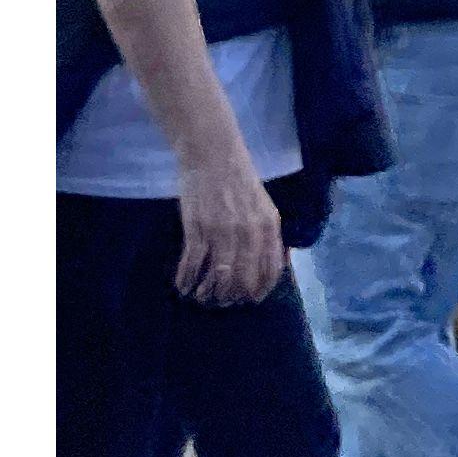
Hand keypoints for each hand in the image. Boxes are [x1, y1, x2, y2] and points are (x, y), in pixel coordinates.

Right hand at [173, 152, 285, 307]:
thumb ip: (268, 233)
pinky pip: (193, 263)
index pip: (271, 269)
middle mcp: (249, 232)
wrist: (213, 154)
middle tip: (222, 302)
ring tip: (202, 296)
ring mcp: (222, 232)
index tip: (250, 299)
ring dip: (209, 292)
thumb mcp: (264, 205)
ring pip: (218, 276)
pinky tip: (183, 286)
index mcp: (269, 226)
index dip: (260, 289)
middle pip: (243, 278)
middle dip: (232, 296)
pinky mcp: (198, 228)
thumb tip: (274, 262)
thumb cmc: (239, 178)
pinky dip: (187, 279)